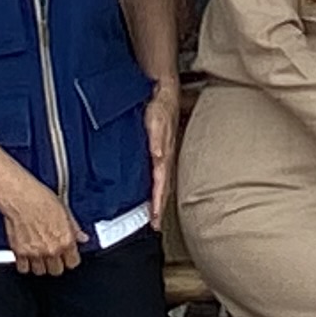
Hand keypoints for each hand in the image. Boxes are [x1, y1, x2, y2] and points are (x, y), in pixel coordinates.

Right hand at [0, 179, 89, 275]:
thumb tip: (82, 237)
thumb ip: (75, 229)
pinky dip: (25, 265)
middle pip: (57, 271)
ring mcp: (35, 253)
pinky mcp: (19, 252)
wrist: (20, 197)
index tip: (67, 256)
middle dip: (56, 264)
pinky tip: (28, 256)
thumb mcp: (65, 212)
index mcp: (66, 240)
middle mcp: (51, 249)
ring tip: (40, 255)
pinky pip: (24, 268)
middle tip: (53, 255)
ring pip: (41, 272)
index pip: (73, 263)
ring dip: (41, 265)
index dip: (70, 259)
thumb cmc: (41, 199)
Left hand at [144, 83, 180, 225]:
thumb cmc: (160, 104)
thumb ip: (157, 136)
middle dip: (160, 208)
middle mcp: (164, 157)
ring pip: (161, 182)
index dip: (158, 202)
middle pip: (163, 188)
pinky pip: (158, 174)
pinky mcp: (159, 151)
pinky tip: (150, 193)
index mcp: (164, 153)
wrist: (164, 90)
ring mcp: (163, 155)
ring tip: (154, 217)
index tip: (155, 219)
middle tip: (155, 225)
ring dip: (158, 200)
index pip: (160, 184)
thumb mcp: (157, 118)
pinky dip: (156, 187)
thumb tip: (158, 156)